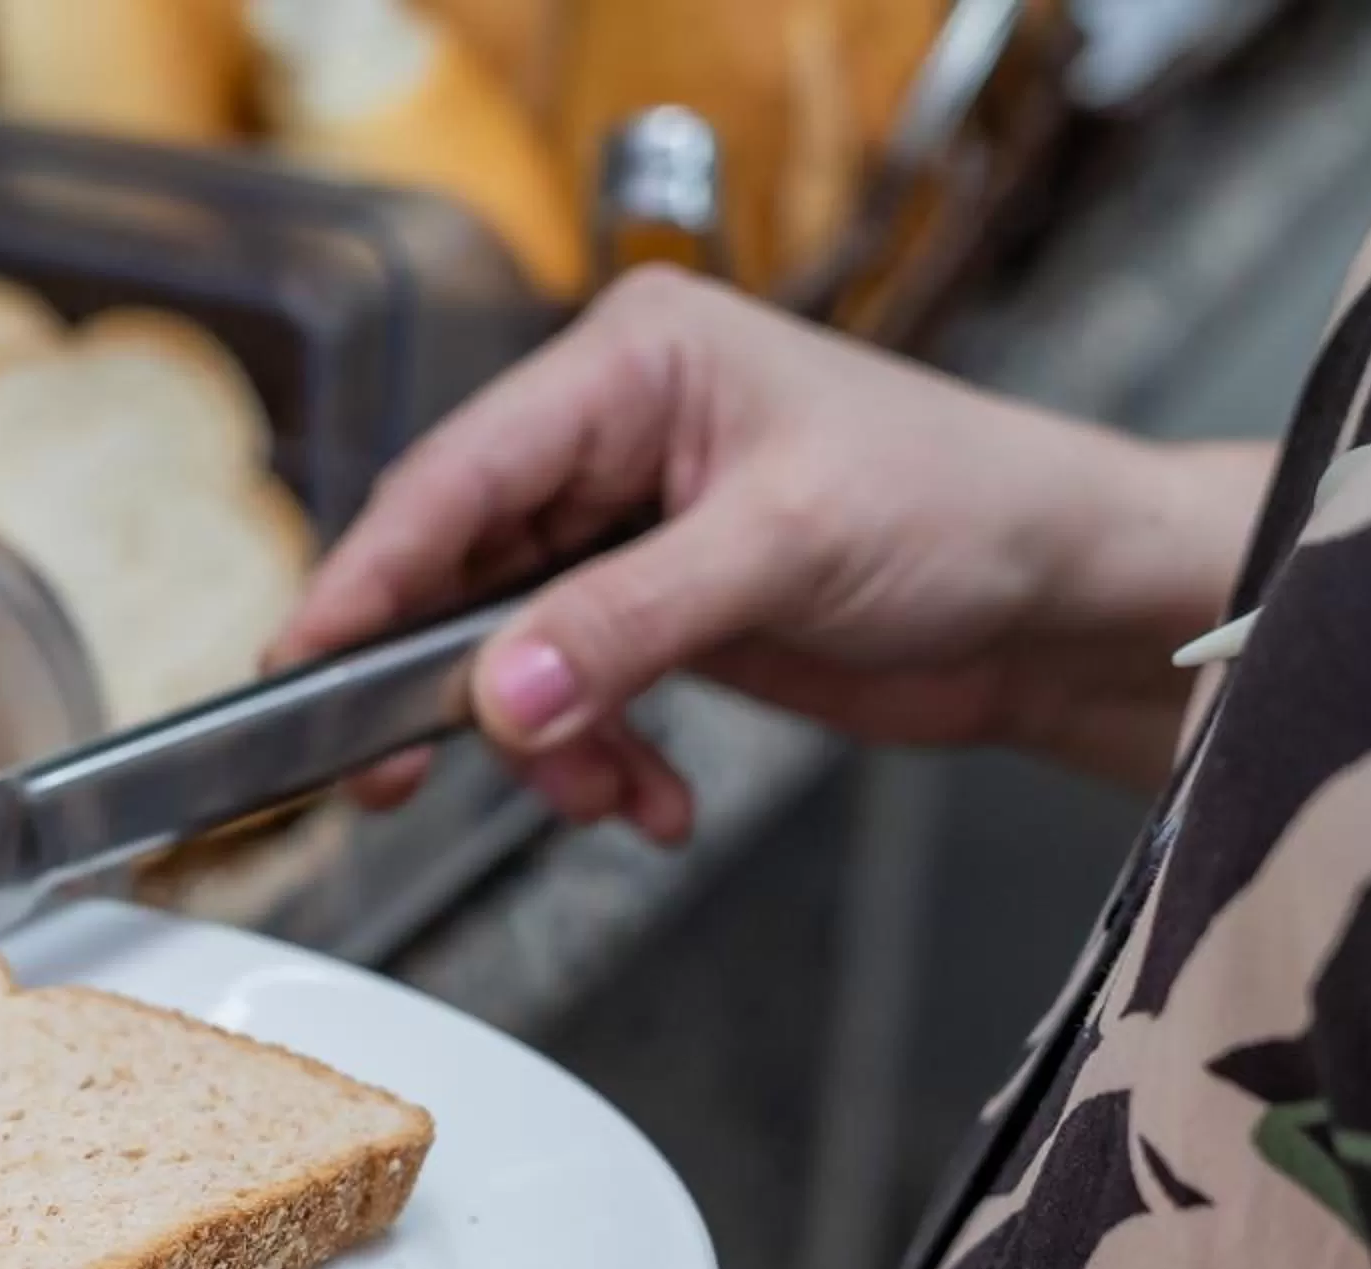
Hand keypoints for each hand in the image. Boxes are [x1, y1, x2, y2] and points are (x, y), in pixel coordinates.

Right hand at [281, 267, 1264, 835]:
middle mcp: (612, 438)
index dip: (366, 576)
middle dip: (445, 685)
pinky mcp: (654, 611)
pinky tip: (649, 799)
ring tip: (599, 798)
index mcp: (630, 367)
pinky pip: (571, 697)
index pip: (454, 476)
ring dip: (542, 746)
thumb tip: (496, 694)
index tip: (301, 663)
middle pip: (459, 569)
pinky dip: (594, 762)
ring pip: (507, 651)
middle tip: (392, 773)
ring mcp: (629, 529)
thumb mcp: (784, 554)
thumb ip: (626, 625)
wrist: (1068, 602)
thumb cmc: (969, 509)